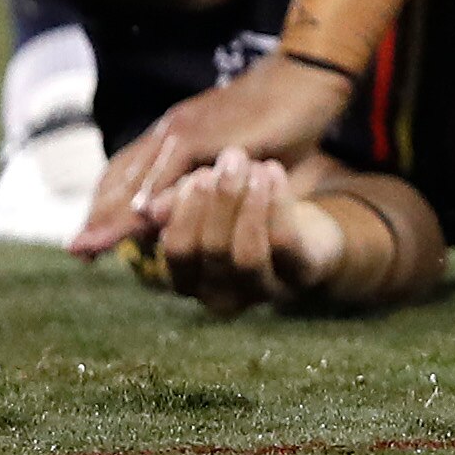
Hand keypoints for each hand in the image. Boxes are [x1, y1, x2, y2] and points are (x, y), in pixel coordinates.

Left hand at [70, 55, 351, 257]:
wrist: (305, 76)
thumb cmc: (278, 116)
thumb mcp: (237, 155)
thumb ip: (213, 180)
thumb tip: (200, 209)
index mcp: (175, 134)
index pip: (126, 173)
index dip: (106, 206)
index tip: (90, 239)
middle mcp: (170, 131)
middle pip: (119, 177)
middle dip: (98, 216)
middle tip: (79, 251)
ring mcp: (183, 130)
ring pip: (136, 179)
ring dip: (112, 214)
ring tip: (92, 244)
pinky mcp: (204, 134)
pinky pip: (172, 172)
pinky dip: (154, 196)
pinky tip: (143, 220)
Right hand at [130, 150, 347, 317]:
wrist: (307, 232)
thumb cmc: (243, 216)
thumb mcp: (209, 205)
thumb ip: (179, 204)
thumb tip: (147, 209)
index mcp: (193, 280)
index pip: (179, 253)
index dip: (186, 212)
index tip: (199, 174)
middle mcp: (223, 295)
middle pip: (212, 250)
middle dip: (220, 199)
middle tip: (231, 158)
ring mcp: (264, 291)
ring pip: (247, 254)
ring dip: (248, 203)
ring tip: (255, 167)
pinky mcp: (301, 276)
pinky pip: (285, 243)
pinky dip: (277, 203)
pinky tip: (273, 173)